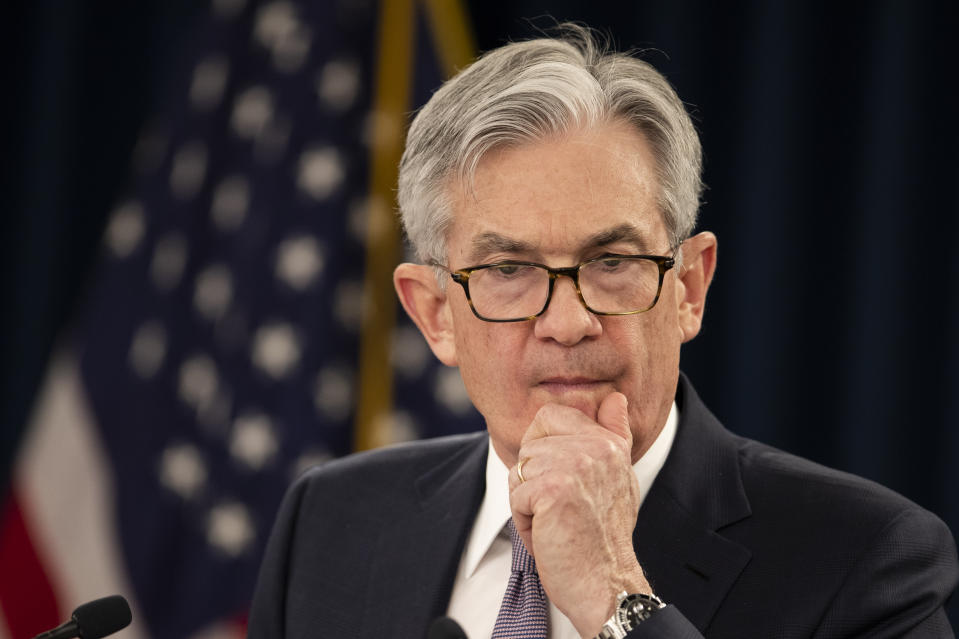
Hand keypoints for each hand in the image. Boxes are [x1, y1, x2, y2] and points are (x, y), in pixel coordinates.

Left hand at [508, 392, 652, 636]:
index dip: (541, 448)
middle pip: (528, 446)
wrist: (606, 583)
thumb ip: (614, 434)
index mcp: (607, 441)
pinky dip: (524, 522)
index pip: (549, 415)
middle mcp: (594, 447)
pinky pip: (516, 495)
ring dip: (528, 503)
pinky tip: (549, 535)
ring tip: (556, 523)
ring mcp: (574, 466)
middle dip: (532, 481)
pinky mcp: (553, 490)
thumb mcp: (618, 478)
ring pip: (519, 471)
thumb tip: (615, 397)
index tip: (562, 483)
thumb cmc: (604, 536)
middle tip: (560, 509)